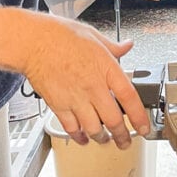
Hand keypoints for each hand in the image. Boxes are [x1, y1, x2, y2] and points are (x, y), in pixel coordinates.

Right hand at [0, 8, 148, 149]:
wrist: (32, 42)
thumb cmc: (59, 35)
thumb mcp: (93, 35)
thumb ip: (113, 47)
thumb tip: (127, 46)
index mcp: (105, 68)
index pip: (129, 97)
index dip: (139, 116)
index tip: (144, 127)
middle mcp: (93, 86)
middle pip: (113, 120)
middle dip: (122, 136)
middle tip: (126, 141)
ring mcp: (75, 98)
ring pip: (94, 129)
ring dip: (102, 138)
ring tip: (105, 140)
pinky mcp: (58, 106)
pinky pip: (72, 128)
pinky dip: (79, 136)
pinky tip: (82, 137)